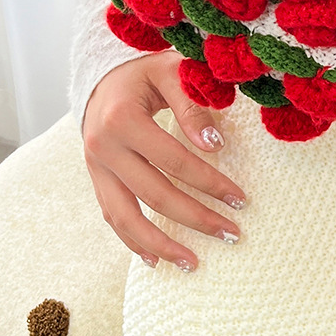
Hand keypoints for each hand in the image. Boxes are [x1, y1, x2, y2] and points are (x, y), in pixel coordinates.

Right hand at [83, 51, 245, 270]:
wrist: (102, 78)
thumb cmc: (145, 72)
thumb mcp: (171, 72)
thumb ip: (192, 105)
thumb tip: (215, 145)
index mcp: (122, 118)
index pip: (174, 160)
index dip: (208, 181)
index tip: (240, 198)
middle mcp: (103, 147)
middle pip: (155, 194)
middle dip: (196, 218)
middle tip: (232, 233)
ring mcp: (96, 167)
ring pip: (126, 217)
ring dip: (161, 244)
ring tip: (193, 263)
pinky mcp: (96, 179)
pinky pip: (112, 216)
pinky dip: (133, 241)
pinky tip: (156, 260)